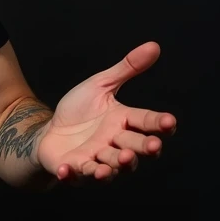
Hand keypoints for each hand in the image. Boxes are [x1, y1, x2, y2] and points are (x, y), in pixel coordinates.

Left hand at [34, 41, 176, 184]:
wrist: (50, 131)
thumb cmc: (79, 111)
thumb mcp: (101, 85)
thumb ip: (126, 69)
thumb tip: (154, 46)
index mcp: (123, 122)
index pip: (146, 122)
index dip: (159, 124)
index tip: (169, 121)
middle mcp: (114, 144)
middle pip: (134, 148)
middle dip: (144, 148)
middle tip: (152, 146)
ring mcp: (96, 158)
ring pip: (111, 166)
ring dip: (116, 165)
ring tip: (121, 159)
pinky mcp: (74, 168)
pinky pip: (76, 174)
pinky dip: (72, 174)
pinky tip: (67, 168)